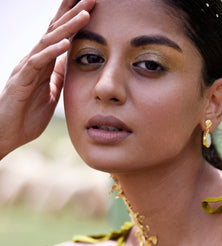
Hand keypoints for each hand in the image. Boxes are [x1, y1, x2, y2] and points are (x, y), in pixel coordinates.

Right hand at [0, 0, 94, 158]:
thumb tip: (68, 62)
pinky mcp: (22, 80)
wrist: (7, 133)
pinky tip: (65, 43)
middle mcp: (34, 60)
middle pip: (55, 31)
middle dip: (73, 13)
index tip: (90, 4)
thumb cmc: (26, 115)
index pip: (60, 35)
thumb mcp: (50, 93)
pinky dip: (52, 52)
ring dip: (67, 28)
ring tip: (84, 15)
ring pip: (48, 41)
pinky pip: (37, 62)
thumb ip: (58, 76)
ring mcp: (27, 68)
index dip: (74, 19)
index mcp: (43, 63)